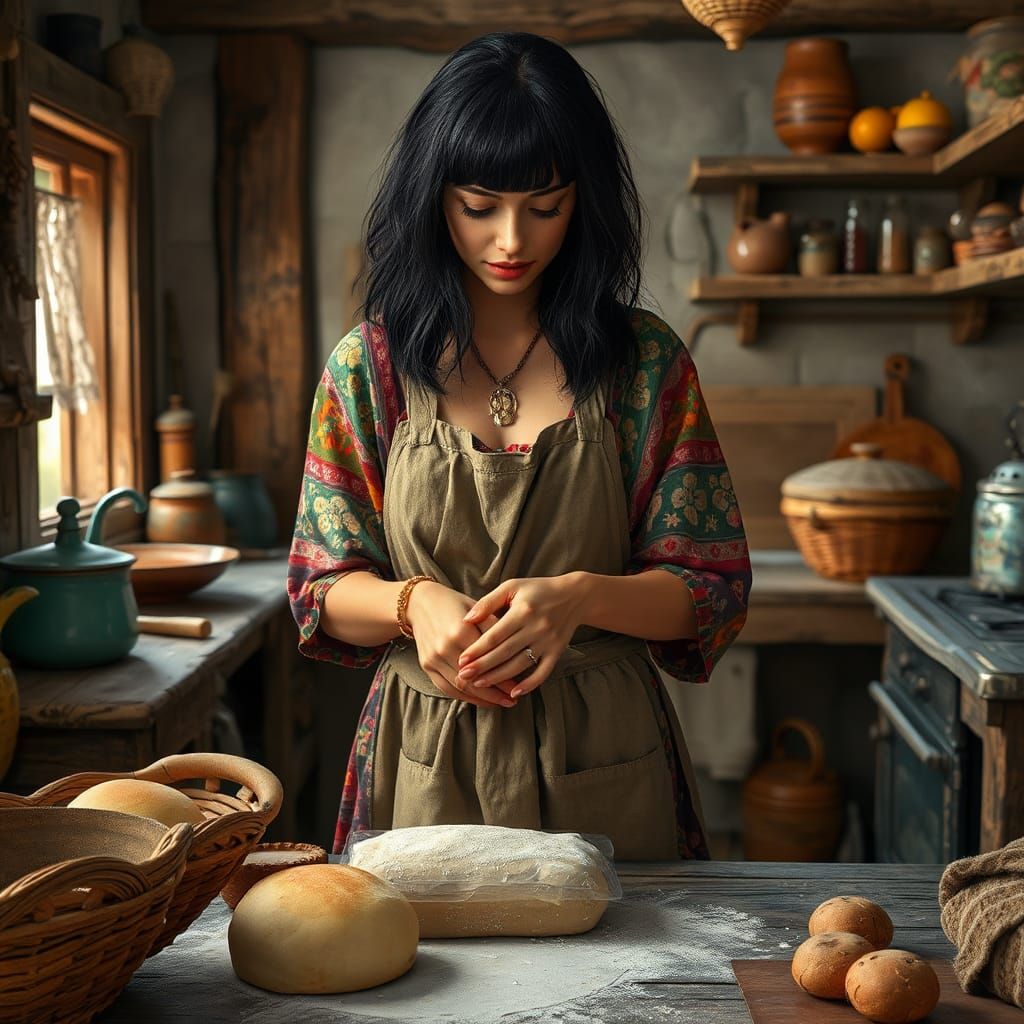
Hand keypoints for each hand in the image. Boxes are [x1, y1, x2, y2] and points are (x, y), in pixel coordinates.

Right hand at [405, 580, 519, 708]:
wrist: (420, 603)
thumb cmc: (455, 604)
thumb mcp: (477, 610)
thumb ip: (493, 628)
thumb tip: (515, 650)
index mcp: (461, 630)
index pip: (487, 660)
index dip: (504, 676)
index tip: (519, 685)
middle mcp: (445, 646)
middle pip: (474, 678)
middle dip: (496, 693)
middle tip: (513, 701)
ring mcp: (434, 658)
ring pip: (461, 687)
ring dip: (482, 699)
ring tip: (501, 703)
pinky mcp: (426, 665)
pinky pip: (447, 688)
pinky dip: (465, 697)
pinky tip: (480, 700)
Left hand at [457, 574, 586, 698]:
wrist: (575, 596)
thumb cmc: (537, 589)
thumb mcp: (512, 587)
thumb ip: (488, 602)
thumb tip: (466, 619)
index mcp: (523, 611)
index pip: (496, 634)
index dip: (477, 649)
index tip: (461, 659)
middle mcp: (536, 627)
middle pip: (505, 652)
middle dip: (483, 666)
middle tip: (464, 676)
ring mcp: (548, 641)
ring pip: (520, 664)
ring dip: (499, 677)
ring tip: (479, 684)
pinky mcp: (557, 651)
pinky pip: (543, 672)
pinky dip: (530, 684)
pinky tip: (514, 692)